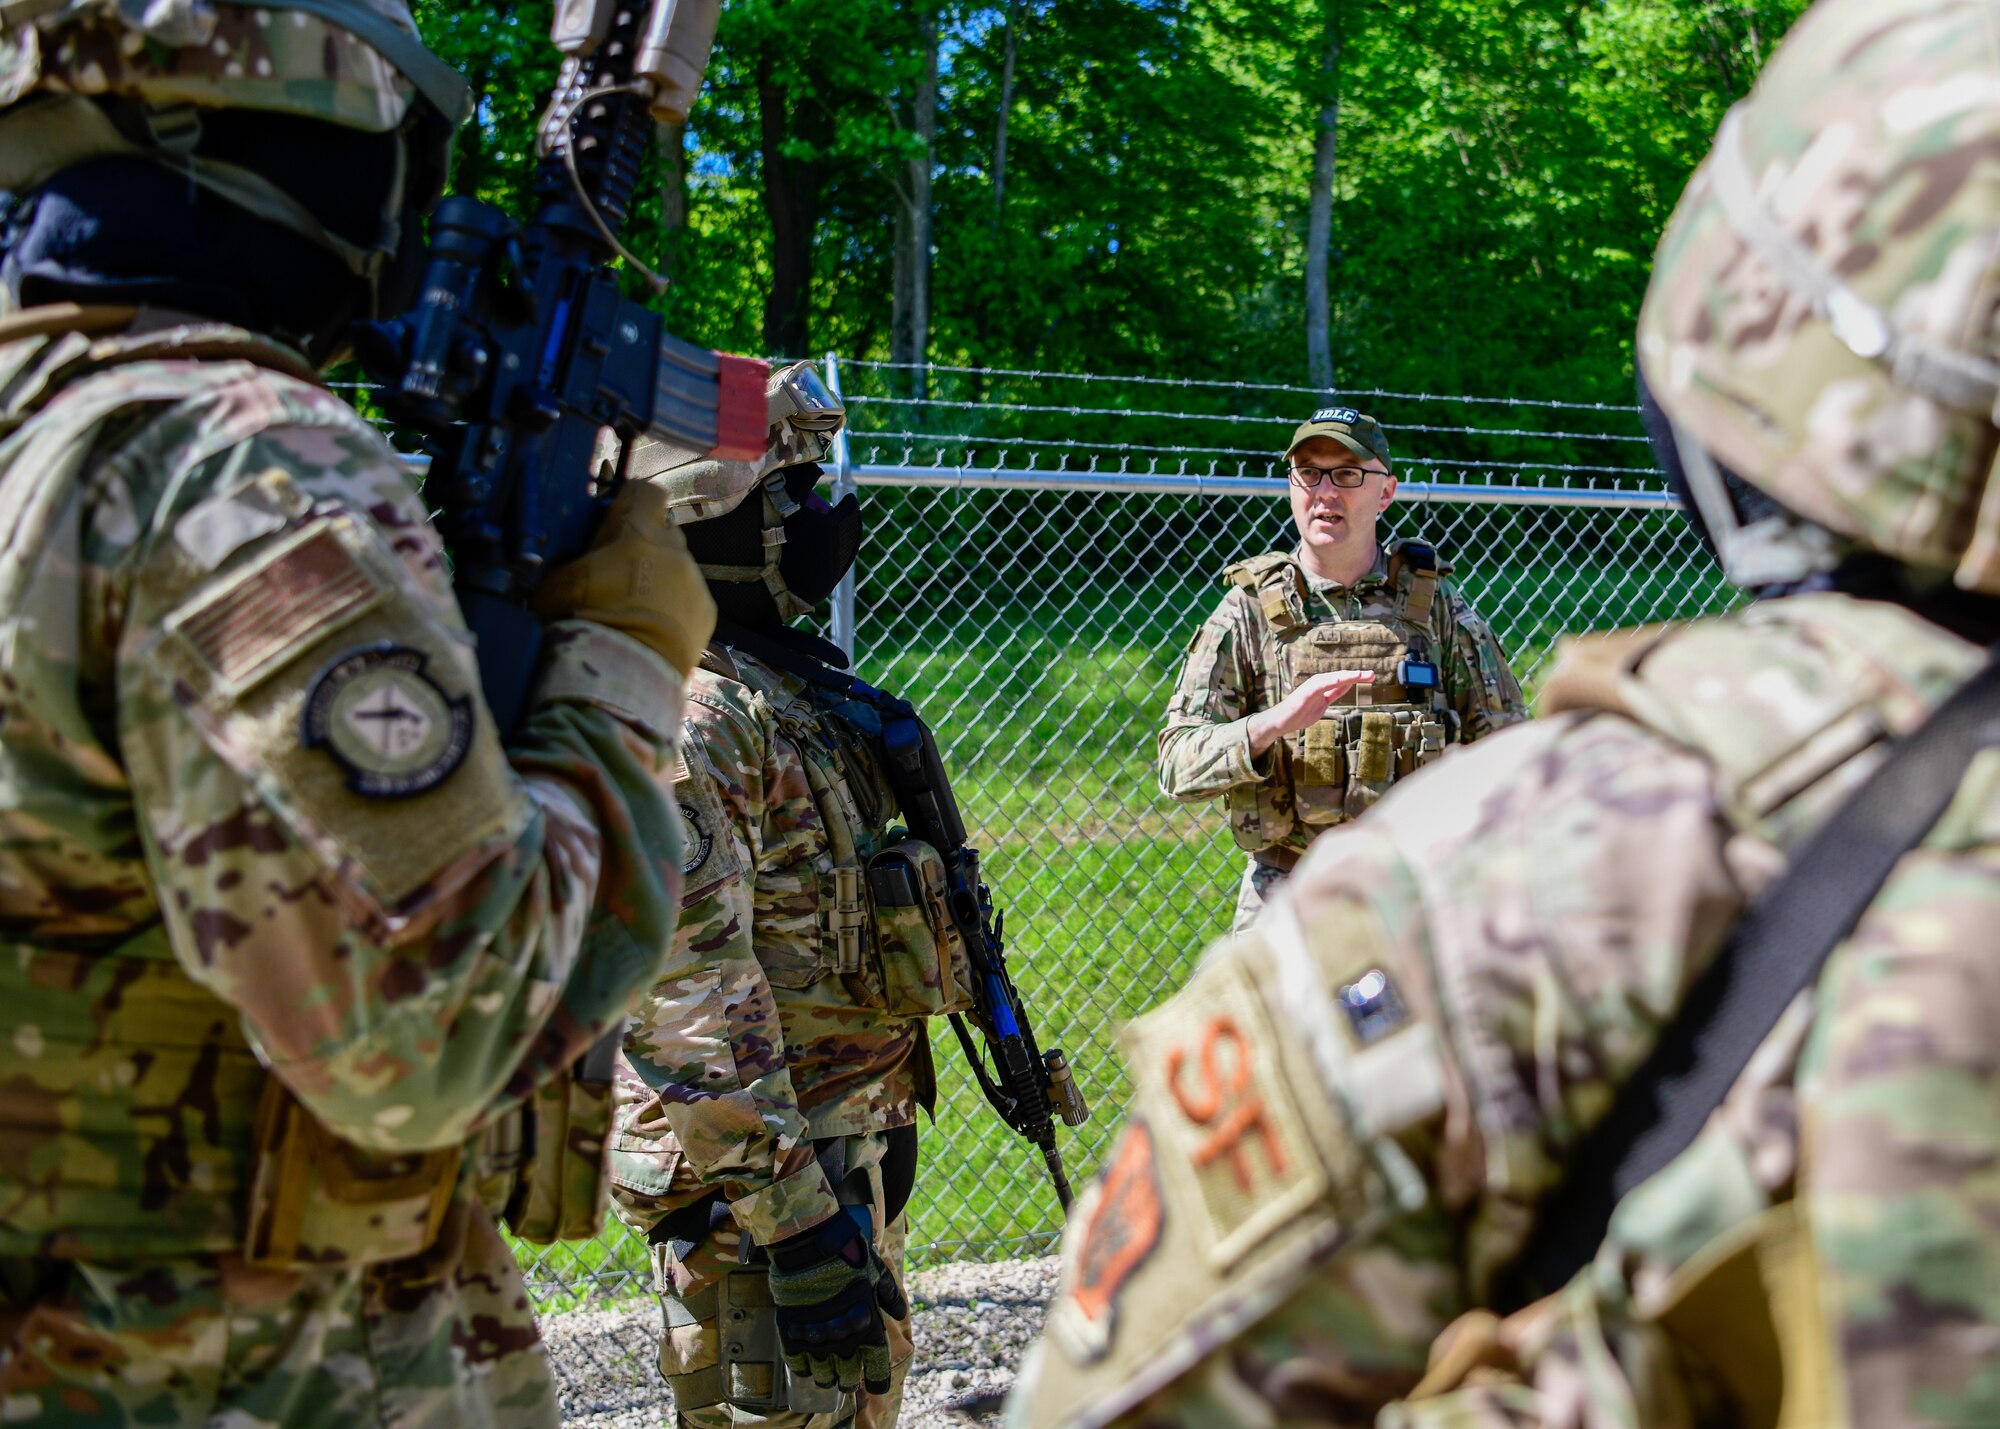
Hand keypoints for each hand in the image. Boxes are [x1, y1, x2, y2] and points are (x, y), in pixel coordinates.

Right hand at [531, 479, 716, 675]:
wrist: (627, 672)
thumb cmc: (588, 620)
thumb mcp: (559, 584)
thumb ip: (567, 560)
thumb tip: (559, 560)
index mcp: (640, 534)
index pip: (646, 492)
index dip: (631, 501)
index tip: (615, 518)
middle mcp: (676, 551)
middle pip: (663, 531)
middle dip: (643, 543)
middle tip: (618, 568)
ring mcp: (695, 582)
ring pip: (677, 566)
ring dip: (659, 577)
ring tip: (634, 606)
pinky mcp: (706, 613)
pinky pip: (689, 597)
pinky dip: (674, 606)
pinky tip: (653, 627)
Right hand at [767, 1214, 907, 1394]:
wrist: (812, 1247)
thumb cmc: (849, 1259)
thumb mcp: (877, 1274)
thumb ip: (890, 1297)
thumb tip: (899, 1313)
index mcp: (870, 1329)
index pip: (878, 1370)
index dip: (878, 1382)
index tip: (876, 1384)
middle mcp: (845, 1342)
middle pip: (849, 1380)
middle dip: (850, 1382)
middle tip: (848, 1378)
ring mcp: (818, 1341)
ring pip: (823, 1377)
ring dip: (827, 1379)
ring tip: (827, 1375)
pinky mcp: (793, 1336)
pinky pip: (798, 1365)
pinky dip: (803, 1369)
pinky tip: (807, 1364)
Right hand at [1247, 670, 1374, 755]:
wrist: (1281, 722)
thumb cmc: (1299, 713)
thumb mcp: (1322, 704)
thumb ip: (1333, 694)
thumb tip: (1347, 686)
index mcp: (1323, 686)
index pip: (1343, 681)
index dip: (1357, 679)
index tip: (1371, 677)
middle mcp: (1318, 683)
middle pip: (1341, 677)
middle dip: (1357, 675)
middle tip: (1372, 674)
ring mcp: (1312, 686)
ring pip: (1333, 678)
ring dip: (1347, 676)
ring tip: (1361, 675)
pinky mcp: (1306, 692)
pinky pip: (1321, 684)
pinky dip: (1332, 680)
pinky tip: (1343, 679)